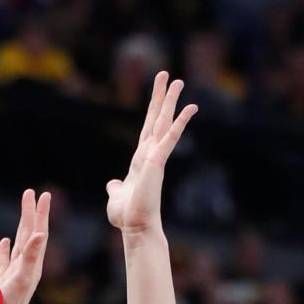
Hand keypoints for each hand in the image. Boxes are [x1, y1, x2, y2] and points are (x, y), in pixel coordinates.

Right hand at [0, 189, 50, 303]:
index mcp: (32, 264)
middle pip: (29, 235)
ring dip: (20, 227)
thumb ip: (30, 256)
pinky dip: (5, 249)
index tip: (44, 194)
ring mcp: (14, 275)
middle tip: (31, 192)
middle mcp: (26, 268)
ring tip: (22, 211)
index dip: (40, 214)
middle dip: (30, 213)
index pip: (38, 233)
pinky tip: (4, 241)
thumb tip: (41, 233)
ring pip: (18, 245)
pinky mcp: (3, 283)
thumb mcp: (21, 279)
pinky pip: (5, 261)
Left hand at [106, 72, 196, 234]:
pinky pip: (170, 138)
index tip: (158, 94)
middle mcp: (150, 154)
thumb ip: (116, 187)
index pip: (147, 129)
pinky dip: (180, 123)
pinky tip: (191, 108)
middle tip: (167, 75)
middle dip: (161, 98)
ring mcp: (155, 157)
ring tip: (179, 81)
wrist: (135, 228)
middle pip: (156, 119)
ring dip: (171, 102)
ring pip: (164, 123)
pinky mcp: (157, 162)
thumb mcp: (116, 196)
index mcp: (140, 160)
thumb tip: (112, 184)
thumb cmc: (127, 216)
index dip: (152, 111)